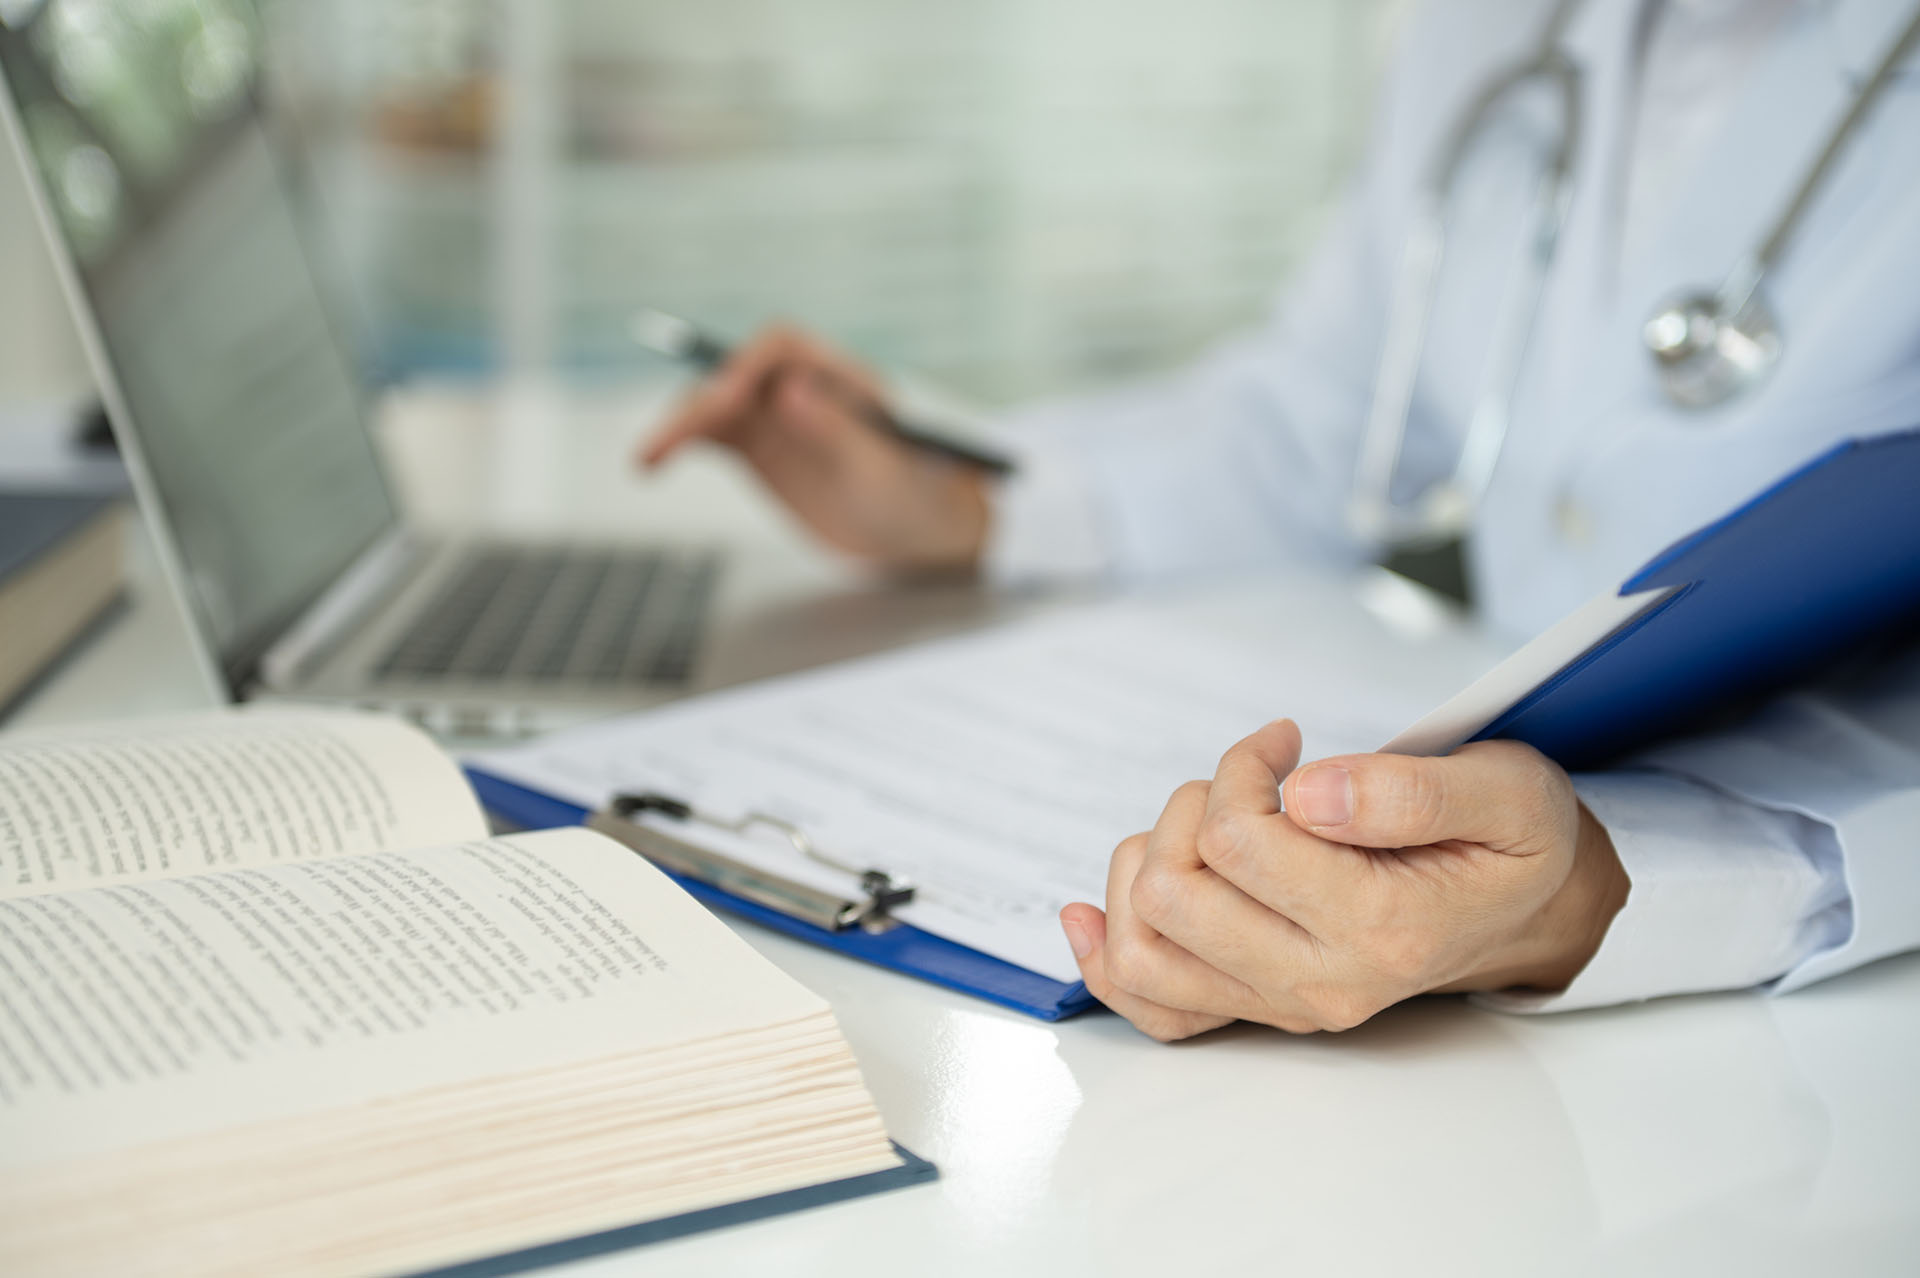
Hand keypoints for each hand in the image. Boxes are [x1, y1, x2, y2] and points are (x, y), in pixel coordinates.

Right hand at [638, 324, 991, 571]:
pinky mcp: (762, 449)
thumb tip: (790, 390)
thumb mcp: (881, 472)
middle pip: (738, 375)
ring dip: (680, 425)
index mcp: (843, 378)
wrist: (918, 535)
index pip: (782, 347)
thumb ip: (836, 432)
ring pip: (716, 406)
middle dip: (701, 402)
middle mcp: (804, 388)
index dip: (745, 365)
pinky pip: (713, 435)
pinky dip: (683, 443)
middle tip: (670, 442)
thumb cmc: (916, 496)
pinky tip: (653, 463)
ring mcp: (779, 418)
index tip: (724, 402)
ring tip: (646, 460)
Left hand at [1058, 720, 1629, 1040]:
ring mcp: (1282, 1002)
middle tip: (1251, 781)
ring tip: (1213, 824)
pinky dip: (1107, 955)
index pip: (1241, 841)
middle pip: (1173, 893)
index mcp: (1381, 928)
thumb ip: (1411, 792)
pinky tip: (1092, 910)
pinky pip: (1149, 1002)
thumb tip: (1308, 793)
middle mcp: (1322, 982)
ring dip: (1150, 861)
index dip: (1243, 767)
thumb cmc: (1513, 840)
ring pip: (1142, 947)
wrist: (1529, 907)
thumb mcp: (1505, 792)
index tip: (1282, 741)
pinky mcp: (1254, 1004)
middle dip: (1192, 810)